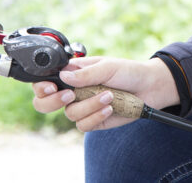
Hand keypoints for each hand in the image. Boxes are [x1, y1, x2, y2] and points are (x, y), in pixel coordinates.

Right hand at [31, 56, 178, 131]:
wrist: (149, 88)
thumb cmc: (128, 72)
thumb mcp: (107, 66)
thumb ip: (85, 73)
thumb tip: (63, 76)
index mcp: (73, 74)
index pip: (46, 81)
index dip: (42, 86)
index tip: (52, 87)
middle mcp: (74, 91)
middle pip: (45, 103)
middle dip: (52, 102)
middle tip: (69, 96)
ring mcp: (82, 107)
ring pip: (70, 114)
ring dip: (90, 105)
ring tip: (109, 95)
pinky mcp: (93, 120)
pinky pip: (84, 125)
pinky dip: (96, 116)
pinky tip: (110, 107)